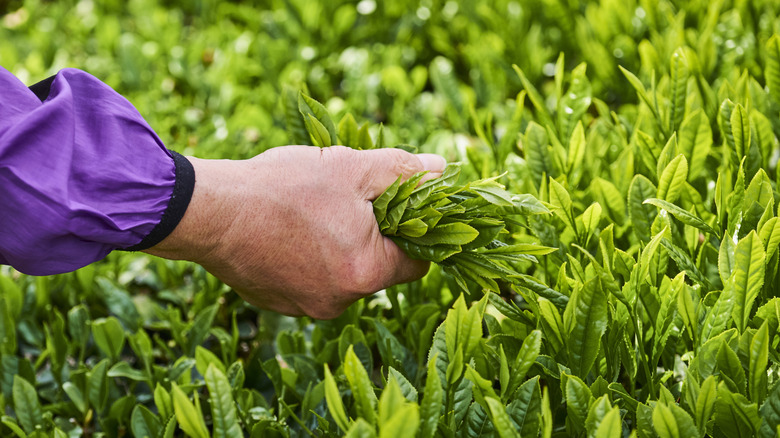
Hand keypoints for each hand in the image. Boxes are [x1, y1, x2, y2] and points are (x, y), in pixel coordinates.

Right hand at [144, 145, 445, 318]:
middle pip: (377, 269)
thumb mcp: (353, 167)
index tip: (401, 210)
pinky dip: (308, 258)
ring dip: (338, 246)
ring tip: (314, 212)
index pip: (416, 264)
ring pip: (342, 275)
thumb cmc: (285, 187)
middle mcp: (340, 301)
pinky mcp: (278, 303)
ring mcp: (305, 306)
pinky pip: (309, 281)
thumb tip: (441, 170)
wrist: (210, 211)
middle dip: (372, 236)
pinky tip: (290, 230)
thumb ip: (403, 171)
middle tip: (351, 201)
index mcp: (367, 273)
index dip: (416, 234)